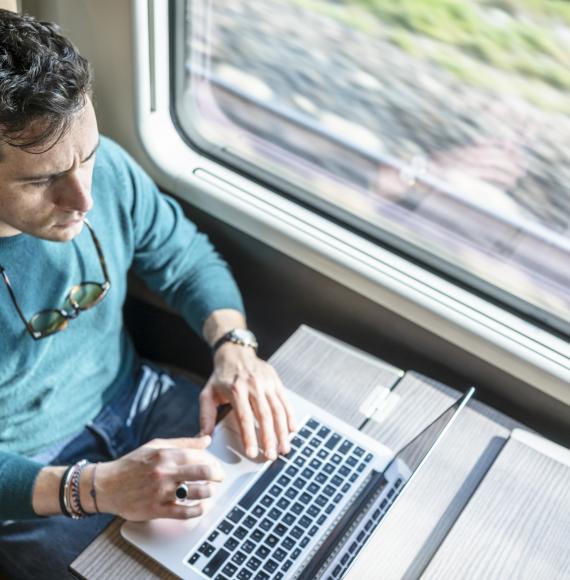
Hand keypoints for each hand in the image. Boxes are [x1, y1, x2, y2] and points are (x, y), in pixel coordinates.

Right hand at [93, 435, 223, 520]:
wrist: (106, 485)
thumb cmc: (132, 464)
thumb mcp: (156, 446)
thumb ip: (183, 443)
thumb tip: (206, 439)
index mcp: (165, 455)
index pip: (198, 456)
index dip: (211, 461)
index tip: (215, 465)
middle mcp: (164, 472)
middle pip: (202, 472)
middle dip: (216, 475)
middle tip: (220, 478)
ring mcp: (161, 492)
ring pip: (195, 492)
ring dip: (208, 492)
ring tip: (209, 491)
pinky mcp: (156, 510)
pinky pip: (183, 512)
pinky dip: (196, 510)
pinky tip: (200, 507)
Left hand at [199, 344, 295, 459]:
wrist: (235, 352)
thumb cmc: (221, 376)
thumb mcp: (208, 393)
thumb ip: (206, 415)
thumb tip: (204, 437)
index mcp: (236, 389)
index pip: (245, 417)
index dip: (249, 436)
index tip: (252, 453)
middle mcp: (254, 385)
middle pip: (265, 416)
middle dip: (269, 438)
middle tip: (271, 456)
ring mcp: (267, 383)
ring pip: (278, 410)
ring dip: (282, 431)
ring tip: (283, 449)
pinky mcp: (276, 382)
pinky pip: (285, 402)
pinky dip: (290, 417)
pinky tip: (291, 430)